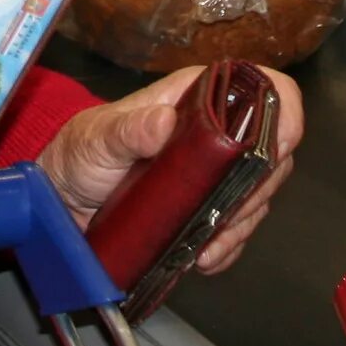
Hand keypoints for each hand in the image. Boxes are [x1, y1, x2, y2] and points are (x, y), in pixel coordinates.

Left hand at [36, 65, 303, 277]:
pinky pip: (236, 228)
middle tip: (228, 212)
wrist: (64, 200)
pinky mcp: (208, 208)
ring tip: (205, 244)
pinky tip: (202, 257)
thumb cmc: (81, 153)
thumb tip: (163, 122)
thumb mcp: (96, 138)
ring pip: (258, 193)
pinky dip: (226, 246)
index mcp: (198, 98)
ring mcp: (215, 172)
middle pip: (272, 149)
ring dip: (240, 223)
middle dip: (259, 185)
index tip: (276, 146)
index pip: (262, 88)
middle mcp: (216, 131)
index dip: (281, 111)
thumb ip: (126, 128)